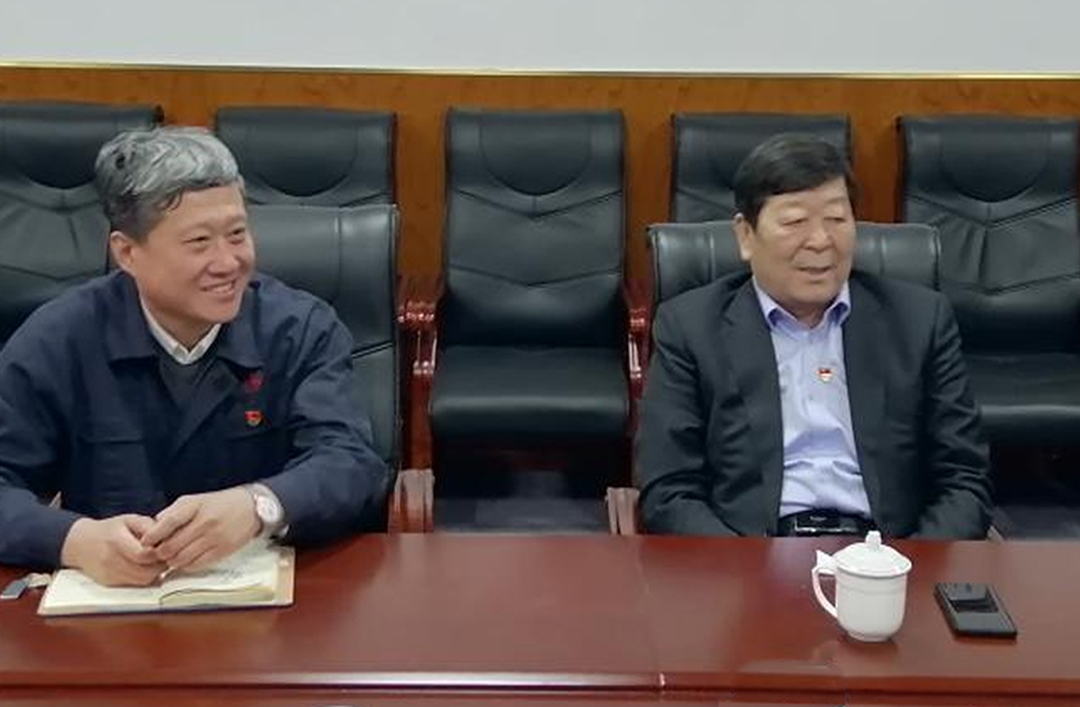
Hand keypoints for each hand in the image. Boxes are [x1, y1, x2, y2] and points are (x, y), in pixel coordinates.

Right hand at [60, 515, 167, 586]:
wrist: (81, 543)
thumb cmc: (109, 529)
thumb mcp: (129, 519)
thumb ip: (148, 526)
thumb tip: (166, 537)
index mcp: (116, 540)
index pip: (144, 555)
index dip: (160, 553)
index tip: (166, 547)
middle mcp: (110, 559)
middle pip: (145, 572)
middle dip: (160, 565)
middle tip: (165, 556)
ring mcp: (109, 574)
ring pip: (142, 581)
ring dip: (154, 573)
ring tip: (155, 561)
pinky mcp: (109, 583)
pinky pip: (134, 584)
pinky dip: (143, 577)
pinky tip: (144, 567)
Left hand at [140, 487, 259, 572]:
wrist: (250, 508)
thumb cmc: (219, 504)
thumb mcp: (195, 500)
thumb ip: (173, 512)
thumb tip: (153, 528)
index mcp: (196, 506)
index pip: (169, 522)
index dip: (153, 535)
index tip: (145, 542)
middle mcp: (205, 522)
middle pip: (172, 545)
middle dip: (160, 553)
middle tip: (157, 553)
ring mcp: (215, 538)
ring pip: (182, 558)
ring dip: (172, 561)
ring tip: (171, 557)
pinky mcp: (223, 550)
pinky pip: (197, 564)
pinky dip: (186, 565)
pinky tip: (185, 560)